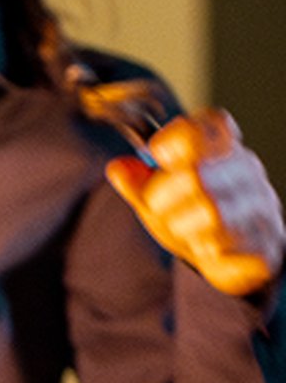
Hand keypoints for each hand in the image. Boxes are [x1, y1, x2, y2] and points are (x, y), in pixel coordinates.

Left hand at [108, 108, 285, 297]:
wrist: (235, 259)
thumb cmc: (195, 219)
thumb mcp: (159, 200)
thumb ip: (138, 184)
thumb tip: (117, 167)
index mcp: (222, 150)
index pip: (213, 123)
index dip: (179, 135)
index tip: (159, 154)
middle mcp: (246, 170)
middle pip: (198, 172)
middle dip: (162, 193)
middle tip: (157, 205)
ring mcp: (259, 203)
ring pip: (211, 209)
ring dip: (181, 223)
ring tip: (182, 228)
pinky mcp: (264, 237)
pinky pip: (225, 241)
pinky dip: (205, 247)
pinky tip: (206, 247)